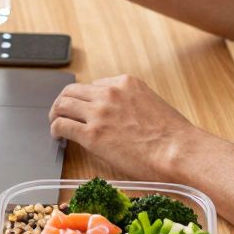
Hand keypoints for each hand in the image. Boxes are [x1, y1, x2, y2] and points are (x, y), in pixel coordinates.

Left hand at [48, 75, 199, 179]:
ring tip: (56, 124)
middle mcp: (110, 92)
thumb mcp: (151, 104)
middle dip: (64, 102)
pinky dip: (55, 129)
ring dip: (56, 113)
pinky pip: (62, 125)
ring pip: (62, 104)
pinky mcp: (92, 134)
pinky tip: (58, 137)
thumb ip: (130, 103)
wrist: (178, 151)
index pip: (94, 85)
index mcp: (126, 82)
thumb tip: (118, 116)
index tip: (84, 109)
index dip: (86, 99)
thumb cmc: (173, 136)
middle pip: (72, 90)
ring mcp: (99, 112)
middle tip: (61, 114)